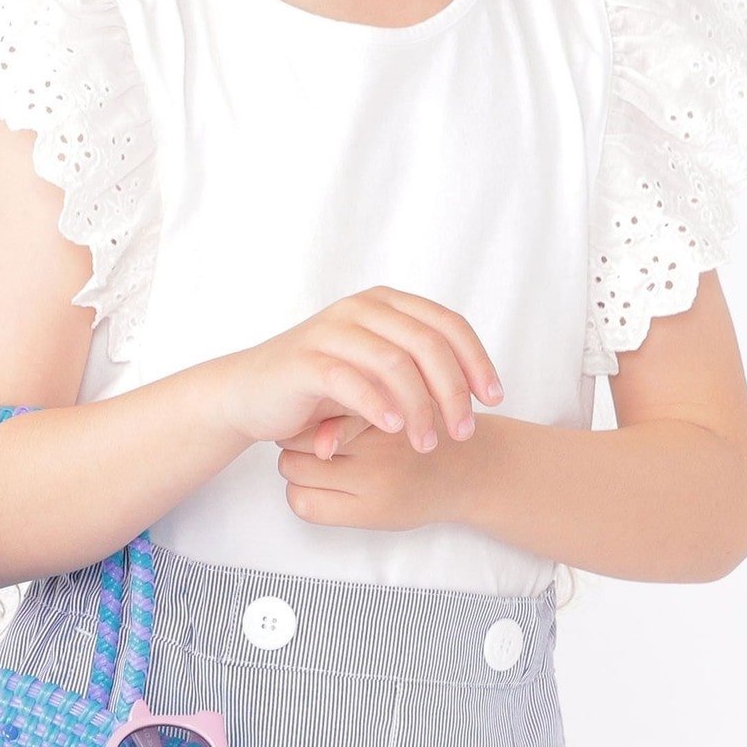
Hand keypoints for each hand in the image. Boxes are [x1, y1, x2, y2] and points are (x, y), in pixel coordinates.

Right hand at [210, 284, 503, 455]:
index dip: (477, 360)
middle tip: (464, 432)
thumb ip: (416, 367)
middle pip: (428, 342)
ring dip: (420, 406)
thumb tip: (474, 388)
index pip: (448, 323)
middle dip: (454, 391)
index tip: (495, 400)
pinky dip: (378, 405)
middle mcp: (361, 308)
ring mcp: (332, 330)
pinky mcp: (306, 360)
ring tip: (428, 443)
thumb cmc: (320, 387)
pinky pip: (351, 379)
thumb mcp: (377, 371)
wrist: (251, 394)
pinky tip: (393, 430)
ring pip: (394, 361)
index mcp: (385, 304)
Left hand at [277, 405, 477, 531]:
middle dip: (295, 438)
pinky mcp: (368, 517)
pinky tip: (319, 484)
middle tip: (309, 436)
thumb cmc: (425, 427)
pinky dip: (302, 494)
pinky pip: (306, 505)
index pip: (316, 412)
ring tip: (315, 460)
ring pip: (294, 472)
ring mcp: (373, 489)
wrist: (465, 471)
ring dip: (296, 466)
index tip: (311, 415)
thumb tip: (310, 435)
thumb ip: (356, 408)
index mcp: (383, 415)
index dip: (305, 414)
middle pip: (297, 442)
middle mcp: (378, 455)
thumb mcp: (397, 400)